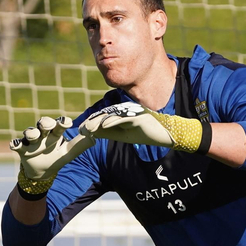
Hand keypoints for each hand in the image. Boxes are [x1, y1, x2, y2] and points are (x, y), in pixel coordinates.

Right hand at [10, 115, 94, 197]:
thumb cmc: (56, 158)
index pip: (59, 124)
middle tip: (48, 125)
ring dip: (31, 132)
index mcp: (55, 133)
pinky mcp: (21, 148)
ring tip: (33, 135)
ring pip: (30, 132)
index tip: (67, 123)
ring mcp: (31, 140)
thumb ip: (80, 145)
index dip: (62, 122)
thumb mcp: (68, 153)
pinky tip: (15, 145)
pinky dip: (15, 144)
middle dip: (45, 122)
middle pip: (43, 123)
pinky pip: (16, 144)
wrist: (42, 172)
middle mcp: (43, 134)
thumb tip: (94, 137)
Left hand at [80, 101, 204, 152]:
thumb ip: (109, 132)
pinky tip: (104, 126)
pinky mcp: (139, 115)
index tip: (80, 130)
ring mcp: (132, 111)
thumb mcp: (123, 135)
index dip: (92, 122)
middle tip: (81, 129)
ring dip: (99, 121)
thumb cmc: (144, 134)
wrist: (165, 136)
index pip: (103, 117)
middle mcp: (125, 110)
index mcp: (121, 114)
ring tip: (89, 128)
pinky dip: (114, 121)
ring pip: (112, 115)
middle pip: (105, 114)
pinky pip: (124, 117)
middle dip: (92, 122)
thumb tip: (93, 132)